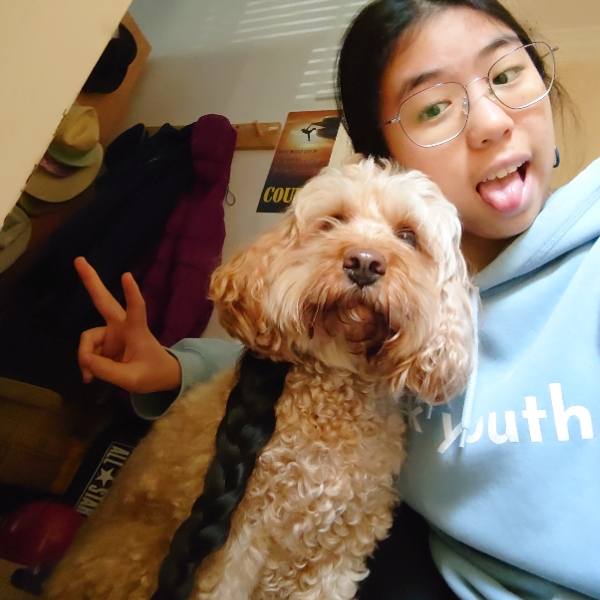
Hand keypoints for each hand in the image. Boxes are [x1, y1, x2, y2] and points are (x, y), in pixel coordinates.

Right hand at [74, 257, 181, 393]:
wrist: (159, 378)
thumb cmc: (154, 374)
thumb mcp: (132, 379)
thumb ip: (107, 371)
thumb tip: (85, 359)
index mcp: (136, 330)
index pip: (136, 308)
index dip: (131, 293)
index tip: (126, 275)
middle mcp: (122, 327)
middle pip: (104, 301)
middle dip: (91, 281)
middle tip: (79, 259)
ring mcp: (112, 334)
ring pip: (89, 339)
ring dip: (86, 357)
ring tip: (90, 376)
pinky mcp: (105, 343)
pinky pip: (88, 351)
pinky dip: (87, 364)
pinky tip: (90, 376)